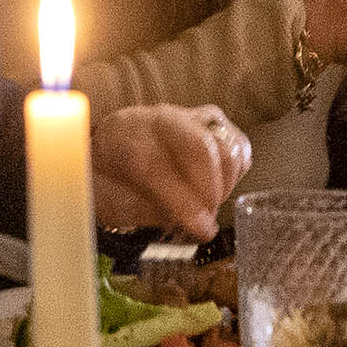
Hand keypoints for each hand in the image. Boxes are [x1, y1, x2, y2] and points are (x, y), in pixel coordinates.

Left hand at [89, 105, 246, 236]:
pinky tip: (219, 188)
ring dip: (226, 184)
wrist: (108, 159)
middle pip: (202, 148)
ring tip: (209, 205)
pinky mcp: (212, 122)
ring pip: (227, 144)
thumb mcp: (117, 201)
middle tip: (207, 220)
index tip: (201, 230)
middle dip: (211, 192)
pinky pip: (239, 144)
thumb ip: (155, 211)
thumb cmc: (112, 183)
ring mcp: (188, 116)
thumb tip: (201, 227)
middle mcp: (159, 118)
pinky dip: (236, 172)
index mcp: (124, 135)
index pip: (156, 164)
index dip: (183, 201)